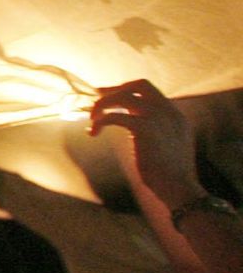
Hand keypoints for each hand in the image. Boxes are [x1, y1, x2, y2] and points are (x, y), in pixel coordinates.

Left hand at [93, 79, 201, 208]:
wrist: (179, 188)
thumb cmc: (169, 174)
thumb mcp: (169, 145)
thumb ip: (157, 129)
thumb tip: (132, 122)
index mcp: (176, 115)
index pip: (150, 91)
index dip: (127, 90)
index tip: (109, 95)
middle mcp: (169, 112)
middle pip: (140, 85)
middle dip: (117, 89)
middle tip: (97, 99)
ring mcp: (157, 118)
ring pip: (123, 97)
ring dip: (102, 104)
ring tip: (92, 119)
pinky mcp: (144, 128)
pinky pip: (113, 116)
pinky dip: (99, 122)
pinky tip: (93, 133)